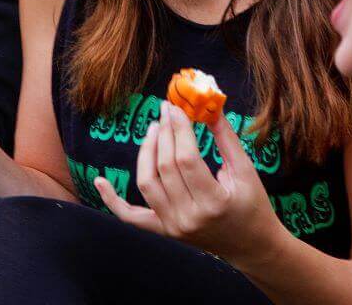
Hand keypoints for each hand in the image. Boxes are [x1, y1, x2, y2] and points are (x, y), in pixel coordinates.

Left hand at [96, 102, 287, 264]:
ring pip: (147, 184)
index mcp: (214, 202)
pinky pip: (131, 217)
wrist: (251, 245)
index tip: (175, 107)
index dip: (178, 129)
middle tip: (165, 111)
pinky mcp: (163, 232)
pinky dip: (112, 200)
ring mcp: (173, 227)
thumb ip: (226, 138)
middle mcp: (189, 218)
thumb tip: (209, 105)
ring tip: (153, 130)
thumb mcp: (245, 170)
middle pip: (165, 168)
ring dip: (146, 152)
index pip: (186, 159)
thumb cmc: (252, 204)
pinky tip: (99, 180)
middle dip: (164, 134)